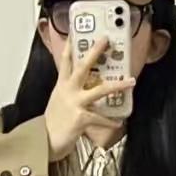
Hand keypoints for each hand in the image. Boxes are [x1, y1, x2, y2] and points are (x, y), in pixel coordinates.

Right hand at [44, 35, 134, 161]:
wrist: (44, 142)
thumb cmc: (54, 123)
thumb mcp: (58, 101)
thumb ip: (69, 91)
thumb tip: (85, 87)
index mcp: (62, 85)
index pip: (65, 62)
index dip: (70, 46)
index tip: (76, 33)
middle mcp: (68, 91)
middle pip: (82, 66)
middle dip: (94, 52)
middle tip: (106, 40)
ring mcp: (75, 103)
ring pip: (99, 90)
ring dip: (117, 85)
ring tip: (131, 81)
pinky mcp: (81, 118)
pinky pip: (100, 118)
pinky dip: (110, 121)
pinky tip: (118, 122)